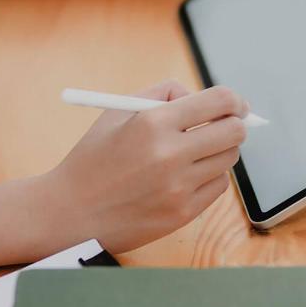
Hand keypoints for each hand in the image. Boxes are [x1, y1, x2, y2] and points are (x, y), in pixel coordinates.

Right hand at [50, 80, 248, 252]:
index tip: (235, 104)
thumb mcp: (118, 110)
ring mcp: (179, 188)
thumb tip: (205, 97)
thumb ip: (163, 93)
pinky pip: (218, 186)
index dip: (234, 100)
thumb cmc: (95, 157)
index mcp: (153, 122)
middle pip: (234, 132)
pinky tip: (188, 174)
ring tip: (195, 151)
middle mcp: (170, 155)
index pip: (219, 102)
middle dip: (234, 124)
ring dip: (219, 150)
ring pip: (229, 159)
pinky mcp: (183, 213)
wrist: (70, 212)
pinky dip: (210, 176)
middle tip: (224, 125)